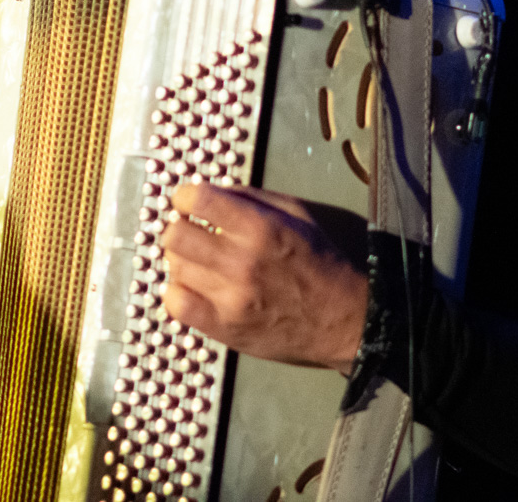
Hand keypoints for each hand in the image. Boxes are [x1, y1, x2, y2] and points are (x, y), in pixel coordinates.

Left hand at [159, 182, 367, 371]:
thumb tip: (210, 190)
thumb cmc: (319, 262)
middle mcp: (241, 261)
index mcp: (260, 227)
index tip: (188, 203)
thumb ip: (251, 197)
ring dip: (182, 261)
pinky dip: (177, 293)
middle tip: (190, 233)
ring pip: (174, 268)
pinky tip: (193, 288)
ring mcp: (231, 298)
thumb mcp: (296, 214)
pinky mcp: (224, 328)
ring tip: (199, 263)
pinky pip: (176, 304)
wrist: (343, 319)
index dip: (185, 197)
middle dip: (179, 228)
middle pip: (175, 235)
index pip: (197, 200)